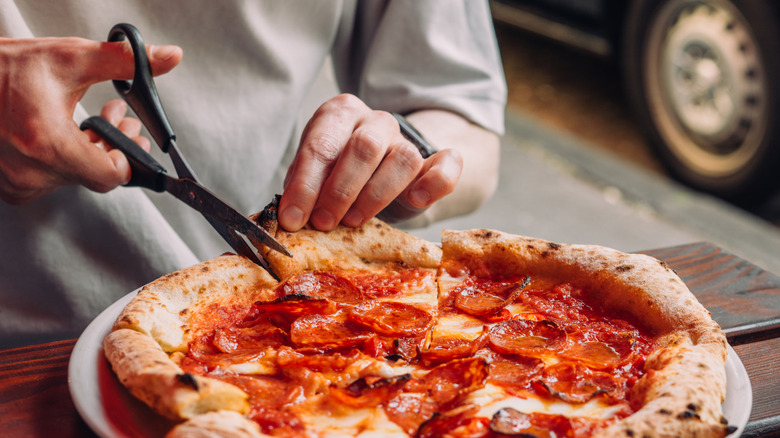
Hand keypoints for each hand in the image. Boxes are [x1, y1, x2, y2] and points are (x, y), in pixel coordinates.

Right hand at [0, 37, 181, 203]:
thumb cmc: (5, 68)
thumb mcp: (70, 58)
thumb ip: (125, 61)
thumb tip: (169, 56)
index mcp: (46, 143)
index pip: (110, 176)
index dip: (127, 155)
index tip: (130, 132)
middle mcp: (29, 170)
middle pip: (95, 175)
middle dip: (112, 144)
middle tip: (116, 116)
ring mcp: (17, 182)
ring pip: (74, 177)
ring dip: (89, 150)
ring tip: (89, 120)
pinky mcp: (9, 186)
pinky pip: (51, 181)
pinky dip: (63, 160)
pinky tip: (63, 134)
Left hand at [278, 94, 462, 230]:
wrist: (380, 171)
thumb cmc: (339, 176)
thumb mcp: (315, 176)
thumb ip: (303, 190)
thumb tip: (288, 218)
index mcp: (339, 114)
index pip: (321, 145)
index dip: (305, 185)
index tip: (293, 218)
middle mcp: (375, 121)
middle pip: (364, 147)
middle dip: (339, 190)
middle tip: (323, 223)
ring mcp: (407, 140)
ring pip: (403, 159)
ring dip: (375, 195)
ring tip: (353, 221)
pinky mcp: (435, 162)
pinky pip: (447, 164)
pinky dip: (434, 183)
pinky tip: (416, 200)